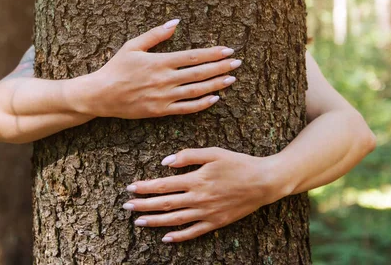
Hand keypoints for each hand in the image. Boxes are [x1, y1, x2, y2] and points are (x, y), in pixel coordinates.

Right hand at [89, 20, 241, 118]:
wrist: (101, 95)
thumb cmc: (116, 68)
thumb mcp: (133, 45)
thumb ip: (156, 34)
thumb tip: (175, 22)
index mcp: (160, 62)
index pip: (193, 57)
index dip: (212, 53)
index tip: (228, 50)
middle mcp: (165, 79)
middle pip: (199, 73)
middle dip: (220, 67)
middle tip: (237, 63)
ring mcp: (164, 97)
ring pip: (197, 91)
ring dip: (216, 84)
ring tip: (231, 79)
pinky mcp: (161, 111)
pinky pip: (186, 108)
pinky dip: (202, 104)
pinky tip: (215, 99)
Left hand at [122, 147, 280, 242]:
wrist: (264, 182)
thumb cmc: (239, 163)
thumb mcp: (214, 152)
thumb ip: (188, 155)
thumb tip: (165, 161)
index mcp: (196, 180)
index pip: (163, 185)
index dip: (145, 187)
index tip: (130, 187)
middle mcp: (198, 199)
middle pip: (165, 204)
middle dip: (143, 205)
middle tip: (126, 206)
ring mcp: (207, 213)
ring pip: (175, 220)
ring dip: (155, 221)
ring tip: (138, 221)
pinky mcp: (216, 222)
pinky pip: (193, 232)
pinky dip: (178, 237)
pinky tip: (165, 238)